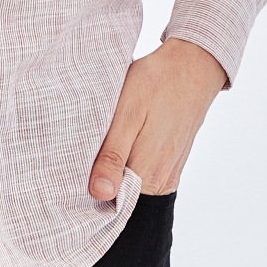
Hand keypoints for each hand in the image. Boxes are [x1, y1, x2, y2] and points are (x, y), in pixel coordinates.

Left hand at [89, 37, 226, 200]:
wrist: (193, 65)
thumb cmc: (156, 83)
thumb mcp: (127, 113)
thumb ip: (113, 155)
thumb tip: (100, 193)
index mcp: (147, 174)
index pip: (110, 201)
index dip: (88, 188)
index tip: (73, 170)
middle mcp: (160, 180)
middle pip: (120, 194)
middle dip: (98, 178)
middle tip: (84, 149)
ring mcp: (168, 172)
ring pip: (131, 183)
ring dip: (114, 168)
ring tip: (103, 141)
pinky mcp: (172, 161)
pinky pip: (145, 173)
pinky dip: (129, 161)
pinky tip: (122, 138)